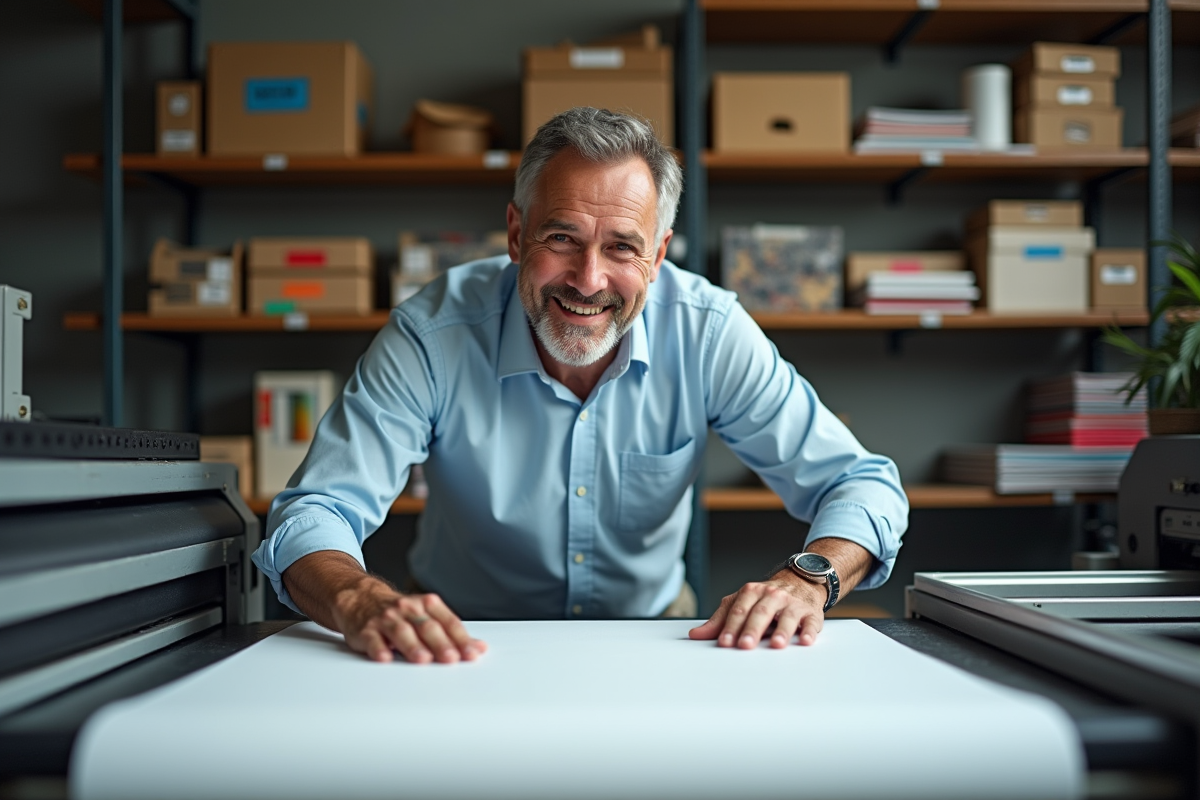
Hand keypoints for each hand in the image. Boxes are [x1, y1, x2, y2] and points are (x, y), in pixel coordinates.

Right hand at [332, 578, 486, 664]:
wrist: (360, 598)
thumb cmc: (400, 612)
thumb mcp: (427, 615)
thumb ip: (451, 632)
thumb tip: (478, 647)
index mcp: (426, 605)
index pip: (447, 622)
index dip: (460, 638)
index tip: (471, 654)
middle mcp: (407, 609)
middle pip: (427, 627)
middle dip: (440, 643)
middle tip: (451, 658)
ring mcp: (386, 618)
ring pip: (401, 631)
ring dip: (413, 646)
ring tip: (423, 660)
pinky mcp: (365, 630)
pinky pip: (372, 638)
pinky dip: (378, 648)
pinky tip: (385, 657)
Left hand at [688, 572, 824, 648]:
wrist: (800, 581)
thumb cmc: (766, 597)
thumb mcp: (741, 603)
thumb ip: (719, 619)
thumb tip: (696, 634)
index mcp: (751, 592)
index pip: (738, 610)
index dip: (730, 627)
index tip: (724, 642)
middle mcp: (772, 595)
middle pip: (760, 613)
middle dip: (752, 630)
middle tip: (745, 645)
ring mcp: (792, 603)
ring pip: (787, 616)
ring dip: (782, 631)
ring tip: (776, 644)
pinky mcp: (810, 612)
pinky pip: (810, 622)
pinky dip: (809, 631)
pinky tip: (806, 641)